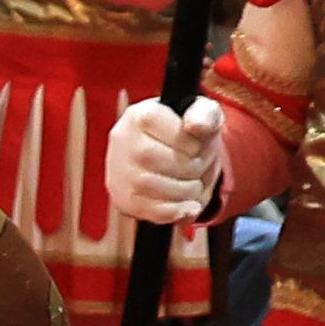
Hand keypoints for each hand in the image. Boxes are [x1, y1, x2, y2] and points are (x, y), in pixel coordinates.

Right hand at [100, 98, 220, 228]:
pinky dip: (178, 211)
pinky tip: (188, 206)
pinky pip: (154, 211)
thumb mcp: (200, 115)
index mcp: (140, 115)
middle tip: (198, 167)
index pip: (181, 137)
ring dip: (189, 190)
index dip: (198, 146)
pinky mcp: (123, 199)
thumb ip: (205, 114)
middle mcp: (123, 141)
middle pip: (171, 162)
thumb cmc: (182, 133)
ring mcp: (119, 172)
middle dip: (196, 169)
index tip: (196, 146)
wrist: (158, 154)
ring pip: (161, 188)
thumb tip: (195, 126)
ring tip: (193, 184)